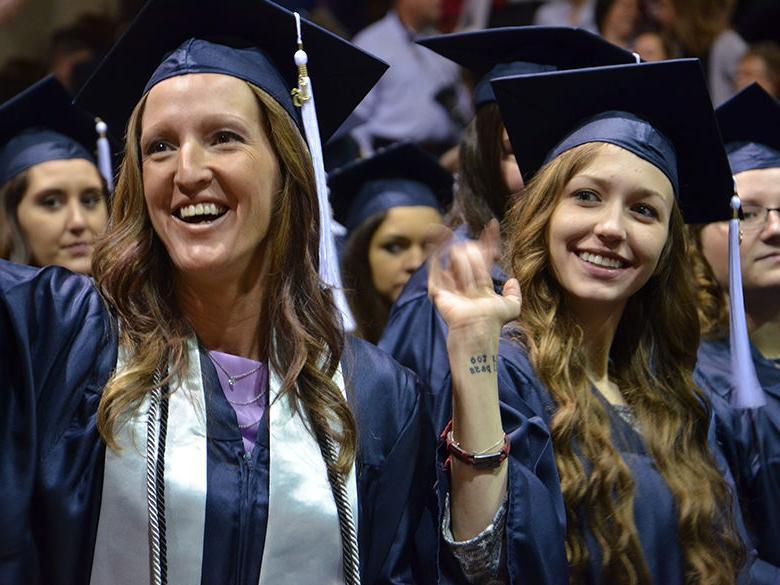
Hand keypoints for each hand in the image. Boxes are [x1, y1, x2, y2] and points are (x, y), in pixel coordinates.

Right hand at [428, 220, 520, 335]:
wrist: (477, 328)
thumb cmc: (493, 321)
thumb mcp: (512, 307)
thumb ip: (515, 294)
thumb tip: (512, 280)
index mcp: (480, 282)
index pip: (485, 255)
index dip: (489, 240)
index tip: (493, 225)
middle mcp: (465, 280)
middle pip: (470, 252)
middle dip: (476, 256)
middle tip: (479, 272)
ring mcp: (450, 283)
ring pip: (457, 256)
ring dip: (466, 265)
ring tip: (469, 284)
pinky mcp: (436, 287)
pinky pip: (435, 263)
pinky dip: (436, 247)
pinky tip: (440, 233)